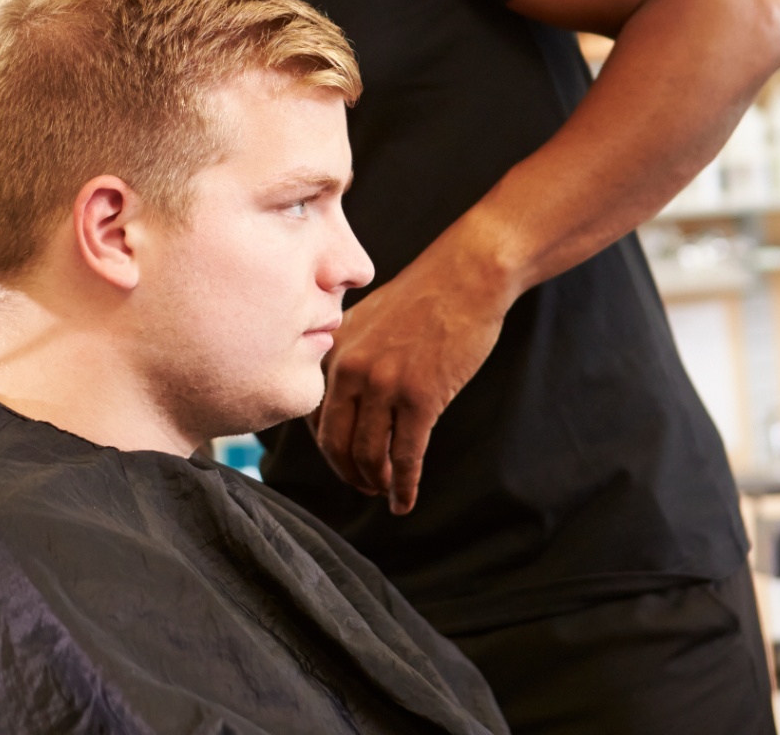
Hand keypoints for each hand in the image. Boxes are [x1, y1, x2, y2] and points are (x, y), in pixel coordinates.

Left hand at [309, 250, 512, 514]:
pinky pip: (405, 457)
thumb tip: (339, 397)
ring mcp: (383, 385)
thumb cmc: (422, 297)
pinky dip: (403, 486)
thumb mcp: (367, 320)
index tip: (341, 459)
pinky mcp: (419, 398)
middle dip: (345, 472)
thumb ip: (348, 355)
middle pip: (333, 442)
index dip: (327, 446)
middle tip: (360, 485)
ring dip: (374, 482)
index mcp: (333, 350)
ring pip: (368, 454)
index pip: (314, 415)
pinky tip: (404, 501)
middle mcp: (349, 370)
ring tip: (383, 493)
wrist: (465, 278)